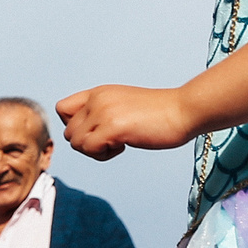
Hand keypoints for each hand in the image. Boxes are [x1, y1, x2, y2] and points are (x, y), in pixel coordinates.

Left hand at [57, 84, 198, 161]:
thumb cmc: (160, 114)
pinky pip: (89, 149)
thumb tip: (83, 137)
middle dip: (87, 144)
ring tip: (119, 144)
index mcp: (99, 92)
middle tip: (111, 142)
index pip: (62, 108)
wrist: (185, 110)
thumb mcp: (123, 107)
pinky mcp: (113, 127)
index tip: (96, 131)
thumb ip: (102, 114)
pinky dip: (104, 155)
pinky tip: (124, 146)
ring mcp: (104, 112)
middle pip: (68, 132)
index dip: (73, 125)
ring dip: (95, 151)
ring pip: (76, 142)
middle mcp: (97, 99)